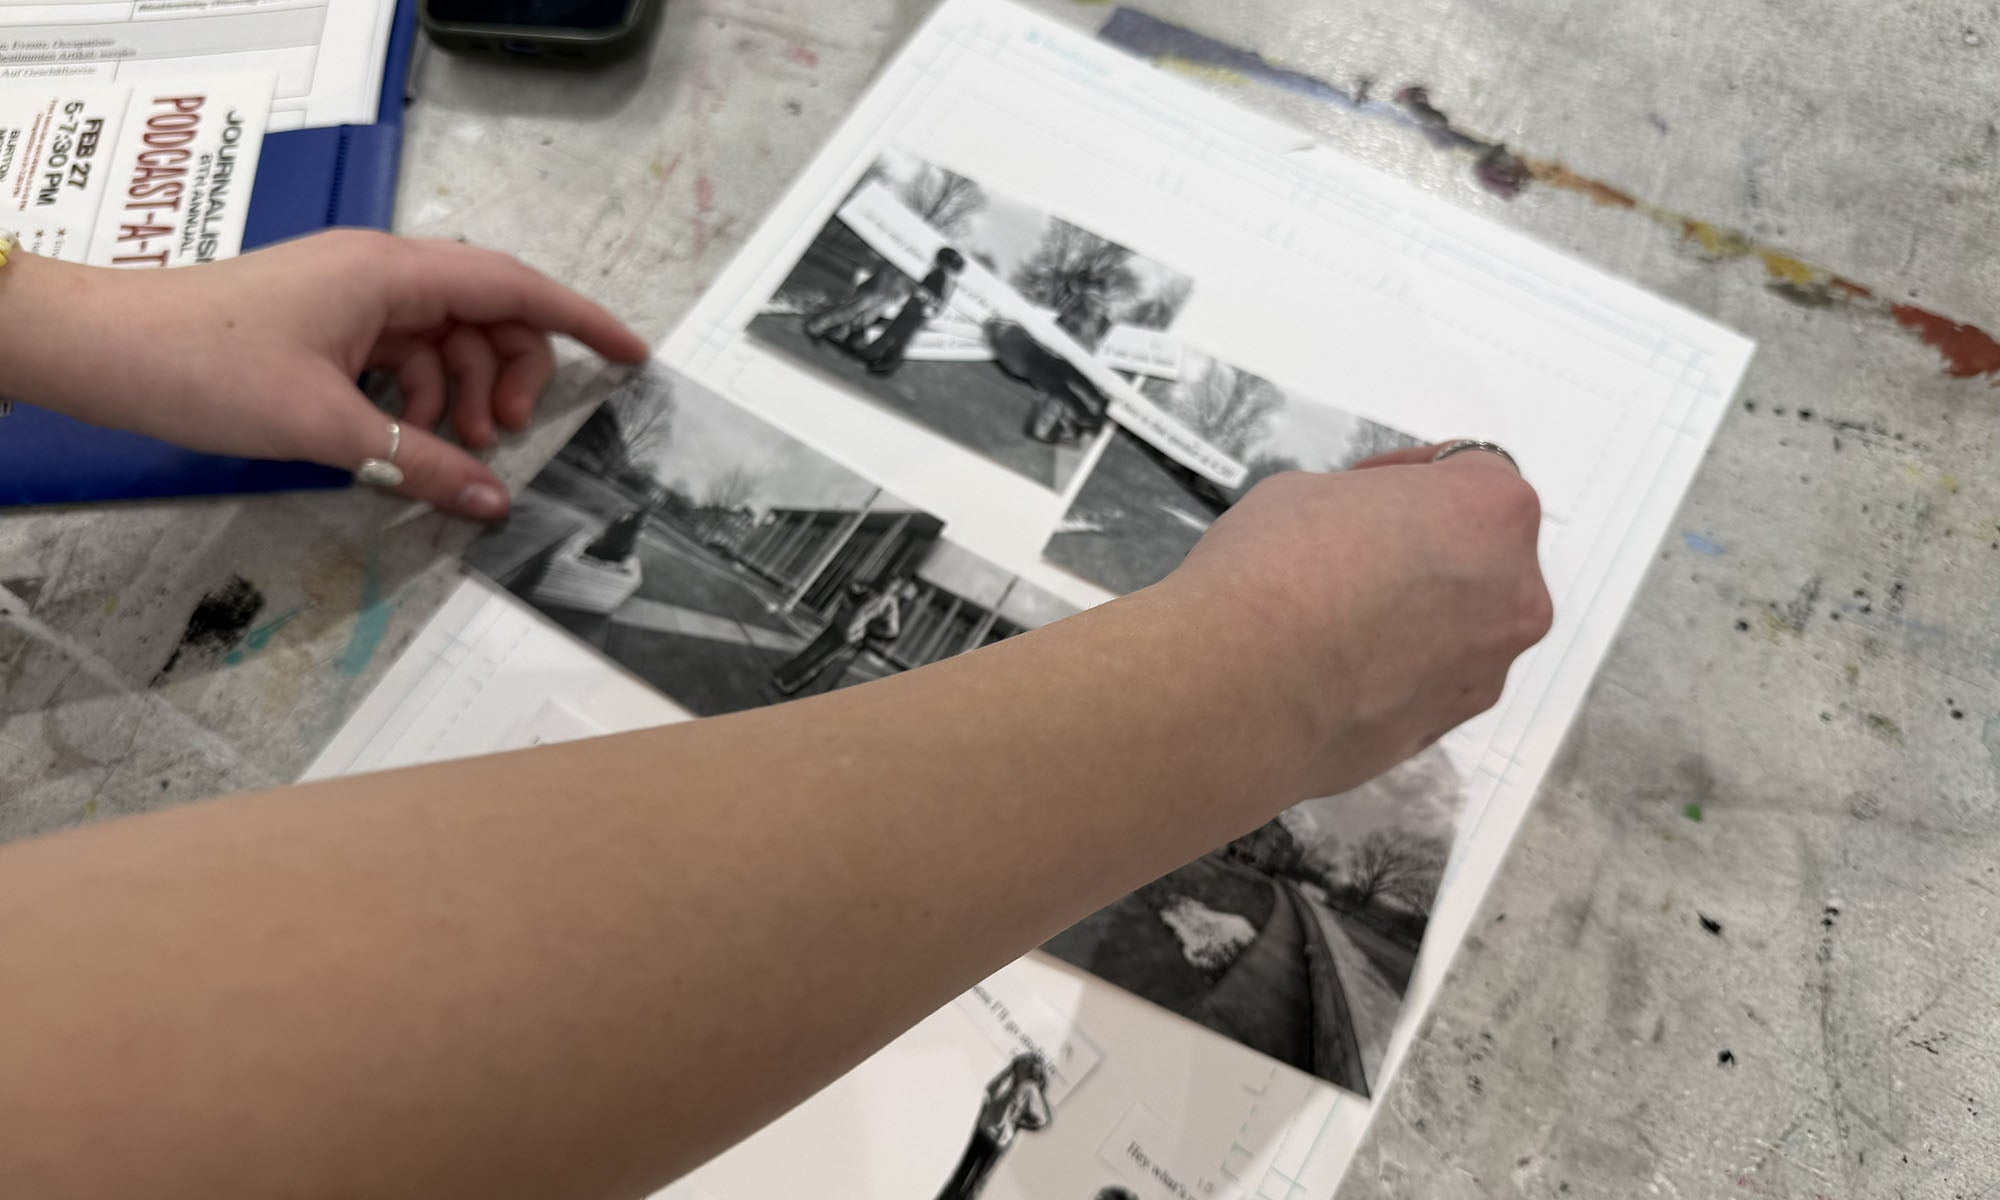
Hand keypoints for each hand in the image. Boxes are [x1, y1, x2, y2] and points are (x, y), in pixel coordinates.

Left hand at [1, 231, 648, 518]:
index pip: (513, 285)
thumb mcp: (328, 427)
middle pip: (487, 314)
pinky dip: (421, 399)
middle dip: (511, 373)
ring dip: (463, 394)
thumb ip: (423, 464)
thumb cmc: (208, 367)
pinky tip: (408, 441)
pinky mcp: (329, 324)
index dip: (581, 320)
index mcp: (390, 273)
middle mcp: (380, 273)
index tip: (632, 355)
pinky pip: (405, 357)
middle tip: (502, 437)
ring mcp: (354, 297)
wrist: (106, 351)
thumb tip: (497, 504)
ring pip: (447, 340)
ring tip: (455, 449)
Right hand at [1160, 444, 1552, 796]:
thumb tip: (1359, 534)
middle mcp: (1513, 593)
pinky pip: (1427, 682)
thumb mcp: (1307, 492)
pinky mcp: (1445, 728)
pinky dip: (1392, 670)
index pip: (1472, 472)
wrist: (1236, 688)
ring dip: (1411, 615)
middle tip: (1352, 553)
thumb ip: (1363, 507)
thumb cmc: (1271, 574)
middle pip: (1477, 556)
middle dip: (1421, 551)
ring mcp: (1486, 669)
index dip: (1411, 477)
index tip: (1371, 491)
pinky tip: (1331, 665)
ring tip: (1334, 619)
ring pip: (1456, 627)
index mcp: (1492, 512)